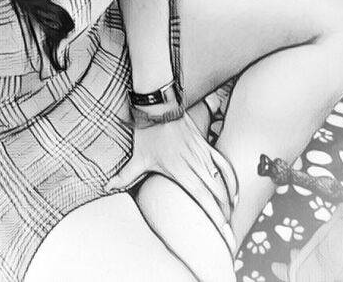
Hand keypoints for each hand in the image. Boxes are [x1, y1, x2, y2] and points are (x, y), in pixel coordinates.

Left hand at [105, 109, 238, 248]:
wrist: (160, 105)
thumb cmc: (148, 131)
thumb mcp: (137, 156)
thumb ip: (124, 175)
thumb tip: (107, 187)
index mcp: (181, 171)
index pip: (203, 199)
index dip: (215, 218)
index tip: (224, 235)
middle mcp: (196, 164)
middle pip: (217, 195)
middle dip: (225, 217)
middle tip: (229, 236)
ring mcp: (203, 154)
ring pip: (223, 182)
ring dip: (229, 202)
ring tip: (231, 219)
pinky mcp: (206, 146)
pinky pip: (224, 164)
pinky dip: (232, 180)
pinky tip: (235, 194)